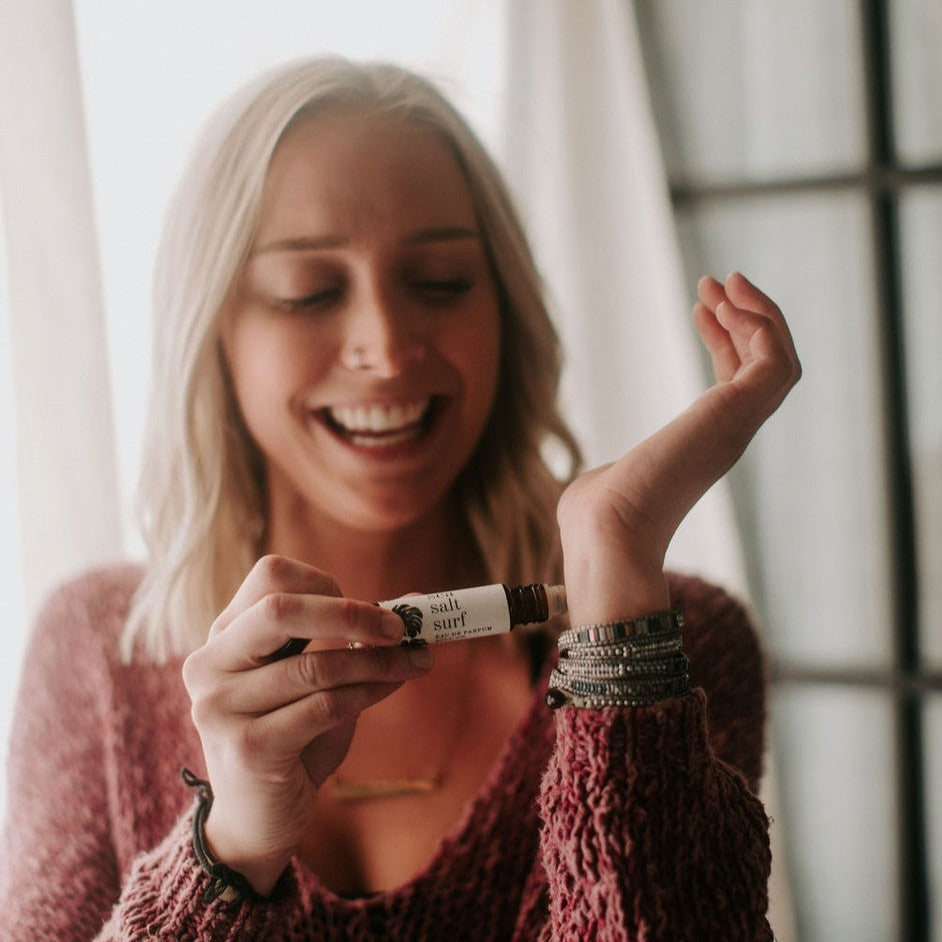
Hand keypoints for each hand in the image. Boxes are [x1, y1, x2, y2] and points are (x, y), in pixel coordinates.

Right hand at [181, 555, 431, 893]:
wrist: (258, 820)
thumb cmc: (293, 736)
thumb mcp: (318, 678)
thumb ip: (355, 638)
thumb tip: (418, 603)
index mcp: (224, 634)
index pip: (270, 577)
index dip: (324, 582)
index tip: (367, 606)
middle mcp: (210, 664)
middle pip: (279, 610)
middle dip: (351, 613)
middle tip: (400, 627)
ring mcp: (220, 707)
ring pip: (314, 665)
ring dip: (377, 661)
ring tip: (417, 661)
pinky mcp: (248, 747)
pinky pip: (324, 707)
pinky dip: (368, 693)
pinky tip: (391, 687)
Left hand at [557, 272, 800, 623]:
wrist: (605, 535)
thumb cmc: (596, 520)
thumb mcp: (607, 481)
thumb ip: (617, 472)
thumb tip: (597, 484)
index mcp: (702, 447)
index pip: (732, 385)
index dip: (724, 341)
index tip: (700, 307)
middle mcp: (727, 435)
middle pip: (763, 367)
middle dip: (745, 319)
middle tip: (714, 283)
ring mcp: (737, 426)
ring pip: (778, 360)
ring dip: (758, 314)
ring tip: (721, 281)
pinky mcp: (737, 416)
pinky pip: (775, 361)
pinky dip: (761, 325)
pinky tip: (725, 301)